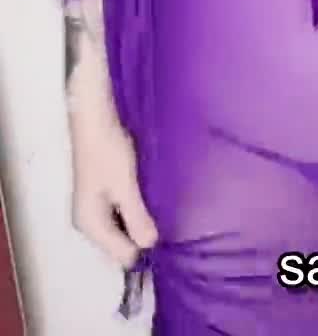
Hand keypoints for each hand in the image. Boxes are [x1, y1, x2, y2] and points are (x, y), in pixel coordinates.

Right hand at [69, 102, 157, 268]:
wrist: (95, 122)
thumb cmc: (109, 153)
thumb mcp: (125, 187)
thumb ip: (137, 217)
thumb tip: (150, 245)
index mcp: (90, 226)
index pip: (122, 256)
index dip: (144, 249)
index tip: (167, 238)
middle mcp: (88, 224)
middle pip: (120, 245)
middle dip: (141, 237)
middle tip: (168, 224)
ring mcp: (93, 211)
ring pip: (121, 230)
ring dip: (139, 223)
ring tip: (161, 213)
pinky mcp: (99, 197)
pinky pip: (119, 216)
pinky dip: (133, 212)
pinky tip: (148, 201)